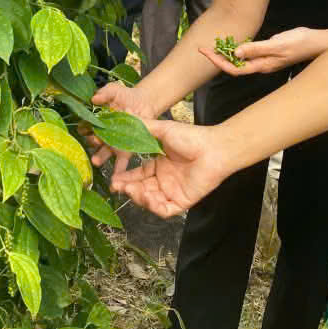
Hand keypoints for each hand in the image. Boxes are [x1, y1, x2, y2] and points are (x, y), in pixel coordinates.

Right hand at [87, 82, 159, 174]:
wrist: (144, 103)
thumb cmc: (126, 96)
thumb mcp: (115, 90)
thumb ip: (105, 92)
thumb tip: (94, 99)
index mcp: (98, 121)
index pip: (87, 126)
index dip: (85, 127)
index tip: (83, 128)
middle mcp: (103, 134)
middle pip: (94, 141)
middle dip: (92, 143)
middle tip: (93, 143)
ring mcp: (114, 144)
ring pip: (105, 153)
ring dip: (100, 157)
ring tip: (97, 161)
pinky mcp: (126, 150)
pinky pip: (121, 162)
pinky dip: (118, 169)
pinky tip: (116, 176)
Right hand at [110, 119, 228, 216]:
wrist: (213, 148)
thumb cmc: (191, 137)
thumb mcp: (163, 130)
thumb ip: (144, 128)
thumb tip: (126, 118)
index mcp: (160, 165)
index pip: (138, 175)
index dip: (125, 179)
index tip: (113, 179)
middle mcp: (165, 180)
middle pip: (141, 190)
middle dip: (128, 189)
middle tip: (116, 187)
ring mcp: (174, 191)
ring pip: (150, 201)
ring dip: (138, 197)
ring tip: (131, 190)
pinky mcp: (183, 201)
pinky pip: (165, 210)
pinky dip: (154, 206)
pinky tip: (148, 197)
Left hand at [198, 27, 324, 75]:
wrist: (315, 42)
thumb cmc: (298, 44)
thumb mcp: (276, 44)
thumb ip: (256, 49)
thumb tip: (235, 53)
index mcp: (261, 66)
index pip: (233, 68)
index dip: (217, 61)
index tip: (204, 51)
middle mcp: (260, 65)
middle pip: (233, 66)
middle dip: (217, 58)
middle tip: (203, 47)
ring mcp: (264, 60)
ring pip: (240, 60)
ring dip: (226, 54)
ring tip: (213, 45)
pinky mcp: (267, 53)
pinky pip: (248, 54)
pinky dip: (237, 49)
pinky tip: (232, 44)